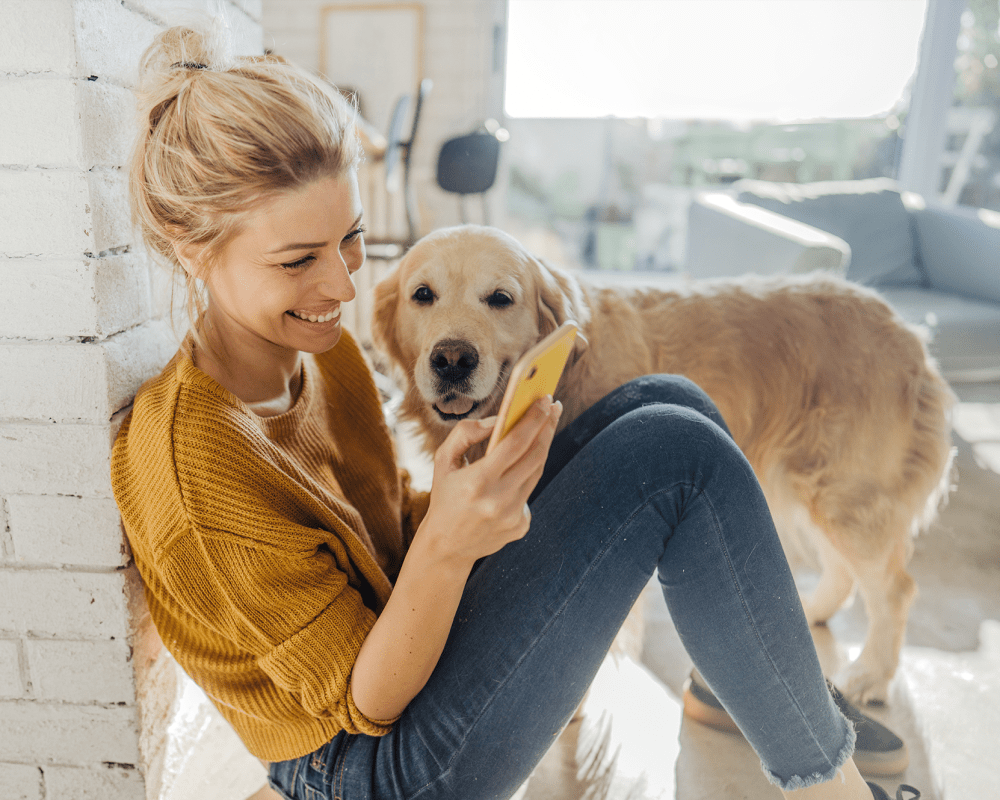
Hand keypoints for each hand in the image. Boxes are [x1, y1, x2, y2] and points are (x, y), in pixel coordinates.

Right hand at [417, 396, 562, 569]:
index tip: (546, 399)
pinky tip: (521, 466)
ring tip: (546, 426)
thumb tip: (498, 420)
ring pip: (537, 472)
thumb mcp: (443, 461)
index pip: (516, 443)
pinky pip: (529, 492)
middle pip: (535, 455)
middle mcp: (498, 500)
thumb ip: (466, 434)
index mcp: (477, 482)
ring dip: (543, 446)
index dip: (534, 419)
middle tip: (553, 406)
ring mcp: (512, 516)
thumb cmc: (444, 497)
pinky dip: (526, 475)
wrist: (445, 547)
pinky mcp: (520, 526)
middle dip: (547, 427)